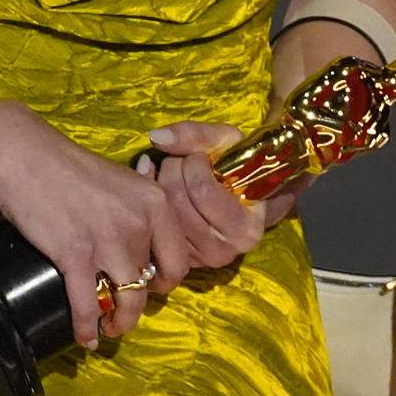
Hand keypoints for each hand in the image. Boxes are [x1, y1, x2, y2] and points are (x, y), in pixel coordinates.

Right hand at [0, 102, 206, 345]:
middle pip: (154, 283)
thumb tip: (142, 239)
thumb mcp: (120, 181)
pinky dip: (87, 327)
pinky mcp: (74, 255)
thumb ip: (137, 209)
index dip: (166, 281)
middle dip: (142, 305)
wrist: (22, 155)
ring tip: (109, 330)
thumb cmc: (67, 167)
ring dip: (120, 323)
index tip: (151, 287)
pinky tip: (86, 337)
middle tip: (127, 312)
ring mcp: (108, 241)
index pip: (179, 258)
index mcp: (156, 203)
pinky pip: (88, 305)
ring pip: (128, 300)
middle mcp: (140, 223)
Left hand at [144, 120, 283, 270]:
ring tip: (173, 169)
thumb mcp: (229, 144)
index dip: (195, 164)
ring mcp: (197, 259)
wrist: (247, 199)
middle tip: (182, 159)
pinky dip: (148, 196)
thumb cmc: (241, 170)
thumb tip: (155, 137)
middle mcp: (223, 251)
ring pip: (162, 212)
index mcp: (245, 228)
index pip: (202, 191)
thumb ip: (196, 136)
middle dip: (174, 170)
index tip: (202, 155)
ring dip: (161, 181)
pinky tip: (152, 179)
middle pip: (177, 203)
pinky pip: (151, 224)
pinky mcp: (176, 259)